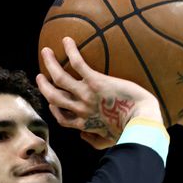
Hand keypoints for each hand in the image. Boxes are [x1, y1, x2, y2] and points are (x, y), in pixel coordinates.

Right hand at [36, 37, 162, 148]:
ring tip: (46, 52)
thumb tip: (83, 136)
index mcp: (84, 124)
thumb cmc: (130, 132)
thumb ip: (95, 141)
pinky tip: (67, 40)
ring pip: (60, 78)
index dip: (54, 109)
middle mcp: (81, 109)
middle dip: (44, 86)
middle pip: (54, 97)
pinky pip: (78, 64)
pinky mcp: (96, 82)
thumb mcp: (109, 141)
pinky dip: (70, 51)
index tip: (51, 102)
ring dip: (50, 63)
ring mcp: (86, 95)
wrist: (141, 122)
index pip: (62, 118)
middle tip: (40, 77)